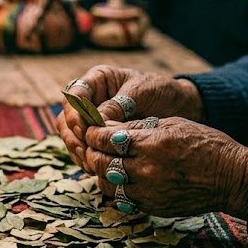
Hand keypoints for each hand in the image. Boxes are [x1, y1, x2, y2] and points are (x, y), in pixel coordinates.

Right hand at [56, 65, 203, 168]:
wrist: (180, 107)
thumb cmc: (161, 92)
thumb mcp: (141, 93)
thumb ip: (118, 105)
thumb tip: (96, 122)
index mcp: (98, 80)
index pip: (75, 94)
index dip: (75, 112)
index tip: (84, 127)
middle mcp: (90, 99)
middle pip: (67, 117)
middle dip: (73, 135)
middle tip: (85, 150)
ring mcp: (92, 120)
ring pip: (71, 135)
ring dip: (77, 149)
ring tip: (90, 162)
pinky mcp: (98, 138)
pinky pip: (83, 148)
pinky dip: (85, 158)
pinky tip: (94, 168)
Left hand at [83, 117, 247, 216]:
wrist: (229, 177)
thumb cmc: (205, 144)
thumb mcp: (171, 124)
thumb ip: (138, 127)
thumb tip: (110, 127)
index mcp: (149, 144)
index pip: (105, 139)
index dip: (93, 133)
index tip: (90, 129)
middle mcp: (144, 170)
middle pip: (100, 162)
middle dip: (91, 152)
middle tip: (92, 145)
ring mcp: (147, 192)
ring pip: (107, 184)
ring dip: (101, 172)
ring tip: (104, 163)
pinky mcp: (152, 207)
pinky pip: (123, 199)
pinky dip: (118, 188)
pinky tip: (121, 178)